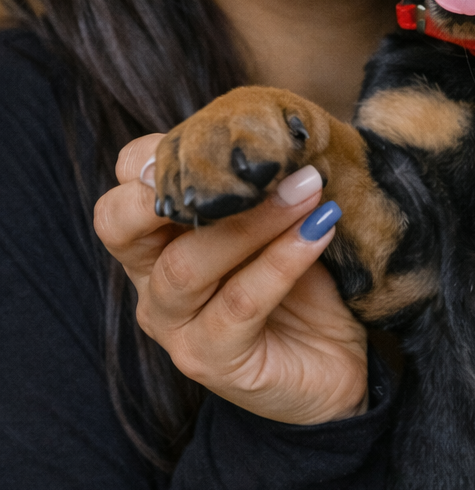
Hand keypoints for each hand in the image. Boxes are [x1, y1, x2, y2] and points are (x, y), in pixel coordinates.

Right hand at [94, 133, 368, 423]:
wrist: (339, 364)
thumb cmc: (307, 283)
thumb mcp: (283, 219)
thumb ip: (267, 179)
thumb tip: (288, 126)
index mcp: (157, 237)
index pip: (126, 180)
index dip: (160, 148)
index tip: (228, 130)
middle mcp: (151, 281)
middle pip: (121, 223)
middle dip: (176, 184)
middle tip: (249, 159)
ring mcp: (175, 326)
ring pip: (187, 264)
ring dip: (253, 219)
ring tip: (308, 188)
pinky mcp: (210, 361)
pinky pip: (240, 304)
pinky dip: (283, 261)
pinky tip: (320, 231)